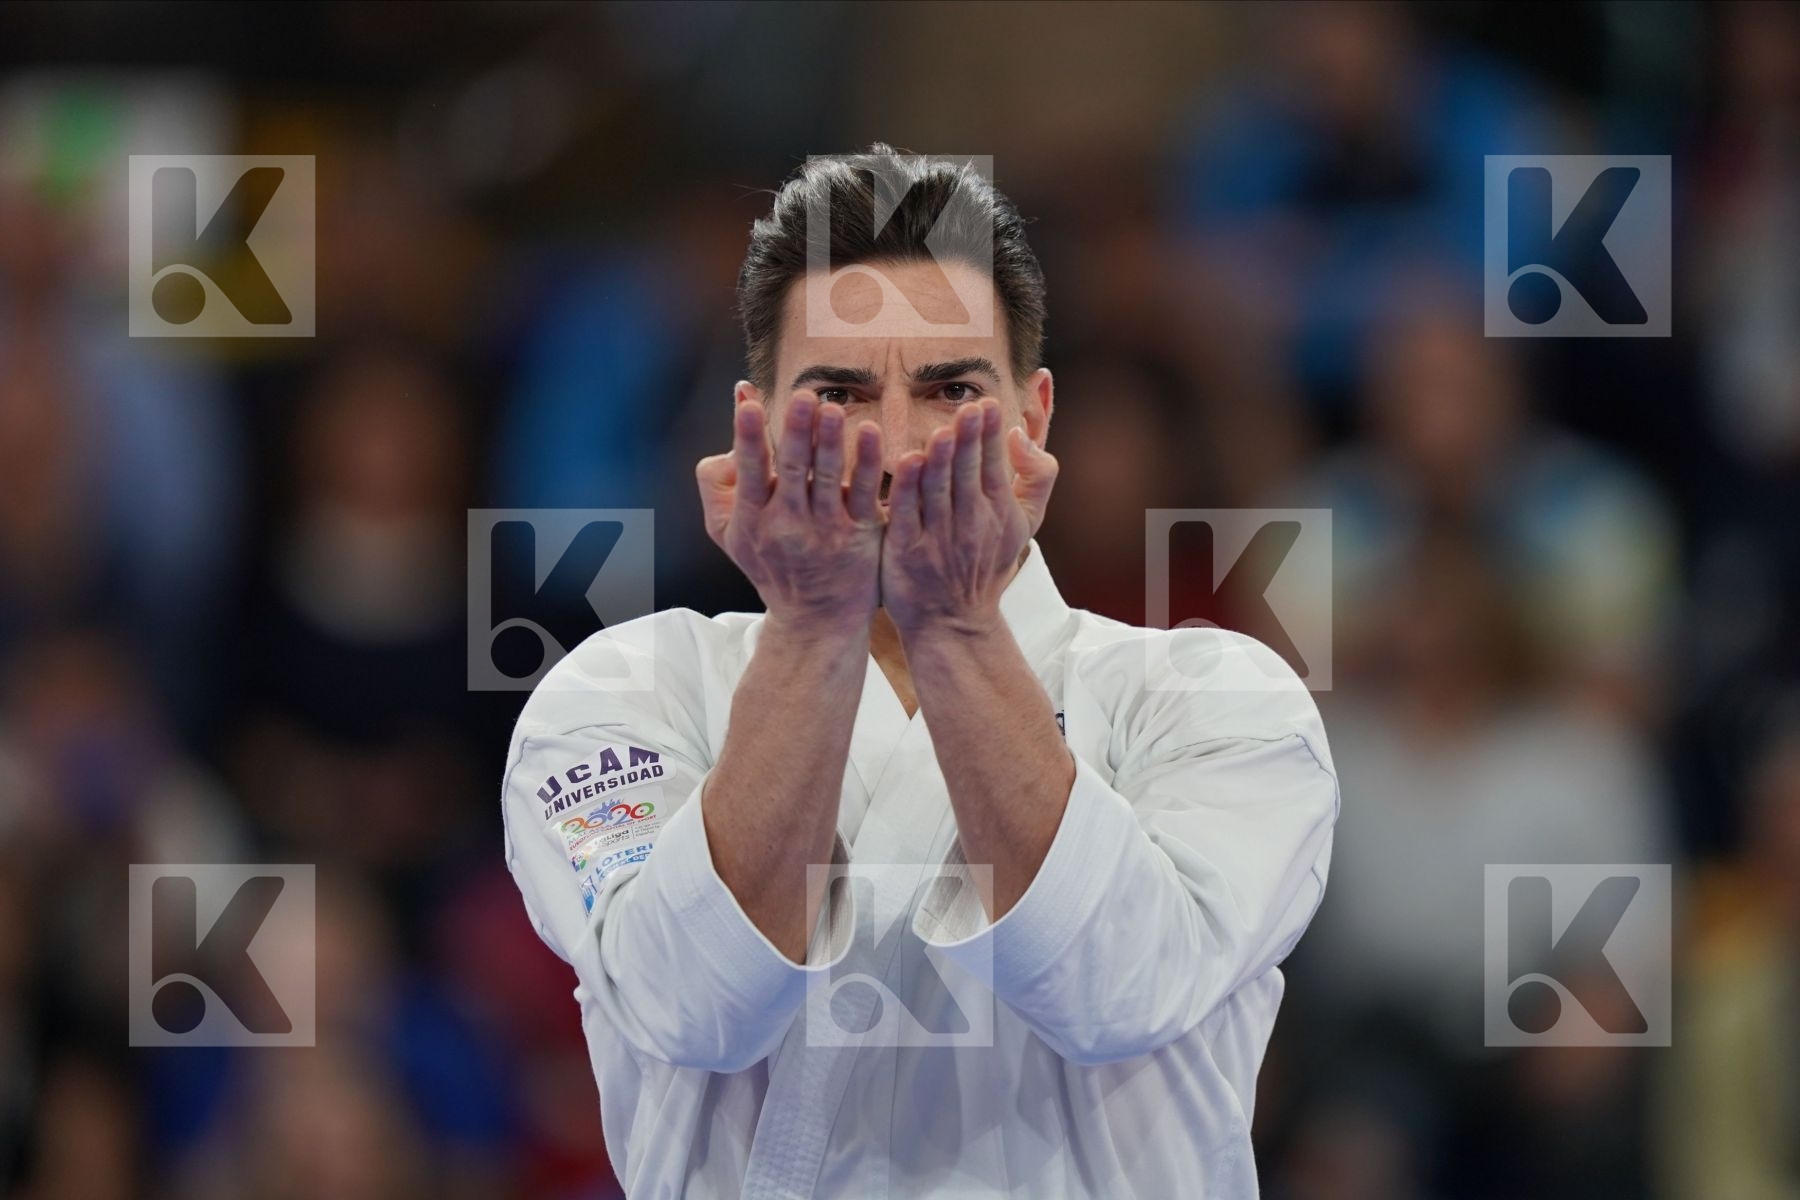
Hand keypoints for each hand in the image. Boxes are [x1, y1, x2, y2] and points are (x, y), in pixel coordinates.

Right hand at [696, 396, 885, 631]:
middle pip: (790, 470)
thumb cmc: (769, 563)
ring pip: (827, 478)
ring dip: (831, 442)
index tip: (749, 405)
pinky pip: (864, 493)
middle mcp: (786, 525)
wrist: (814, 619)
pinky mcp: (859, 534)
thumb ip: (717, 479)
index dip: (747, 437)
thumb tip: (732, 415)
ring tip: (833, 409)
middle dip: (796, 432)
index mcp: (751, 519)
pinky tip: (871, 433)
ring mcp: (825, 531)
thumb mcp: (727, 531)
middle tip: (802, 397)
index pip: (748, 471)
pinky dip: (868, 463)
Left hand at [879, 397, 1058, 637]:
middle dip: (970, 441)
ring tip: (944, 432)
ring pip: (938, 491)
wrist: (954, 621)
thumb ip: (1037, 476)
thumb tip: (1023, 432)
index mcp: (998, 510)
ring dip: (941, 461)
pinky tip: (907, 462)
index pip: (994, 464)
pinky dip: (906, 488)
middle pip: (968, 473)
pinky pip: (906, 513)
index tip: (987, 405)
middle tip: (971, 409)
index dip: (990, 435)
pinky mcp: (905, 550)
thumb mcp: (1026, 523)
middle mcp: (970, 521)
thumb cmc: (987, 563)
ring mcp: (938, 537)